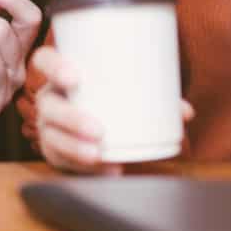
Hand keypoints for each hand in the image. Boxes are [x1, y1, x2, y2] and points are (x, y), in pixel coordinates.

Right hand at [29, 46, 193, 173]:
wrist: (98, 124)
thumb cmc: (113, 98)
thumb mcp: (130, 92)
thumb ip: (158, 99)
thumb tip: (186, 112)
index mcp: (62, 75)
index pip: (44, 60)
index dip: (54, 66)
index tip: (75, 77)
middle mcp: (50, 99)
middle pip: (49, 105)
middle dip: (71, 118)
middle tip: (99, 130)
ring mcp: (48, 127)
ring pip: (51, 136)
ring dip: (74, 147)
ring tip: (99, 154)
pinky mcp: (54, 152)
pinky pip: (62, 162)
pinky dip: (86, 169)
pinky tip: (109, 170)